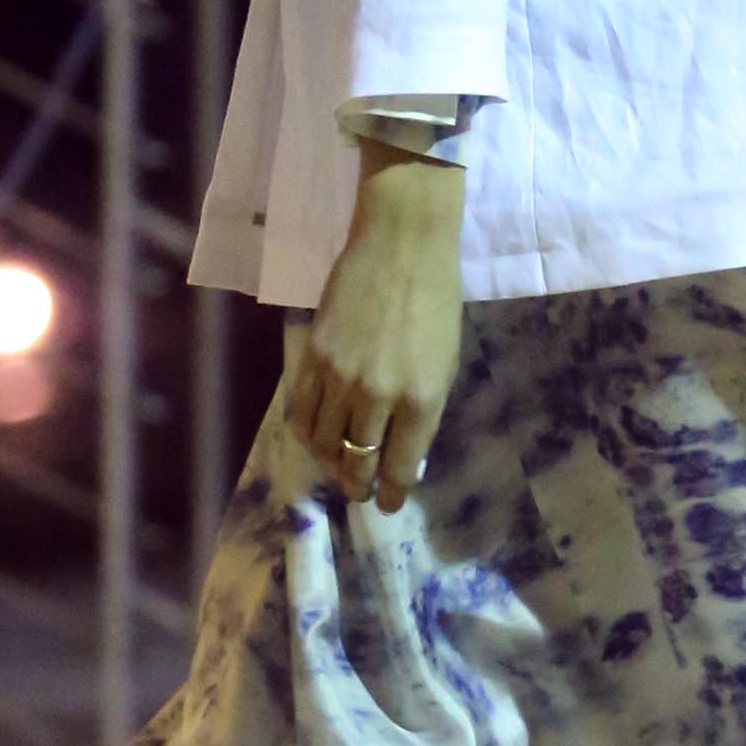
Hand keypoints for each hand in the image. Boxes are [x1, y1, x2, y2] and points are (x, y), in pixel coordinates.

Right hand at [286, 145, 465, 509]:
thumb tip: (400, 448)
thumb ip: (422, 408)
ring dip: (330, 462)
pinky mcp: (312, 357)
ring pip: (323, 443)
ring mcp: (340, 377)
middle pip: (357, 462)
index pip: (400, 467)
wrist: (402, 242)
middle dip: (358, 485)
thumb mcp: (445, 362)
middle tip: (359, 492)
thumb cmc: (436, 300)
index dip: (391, 493)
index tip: (388, 502)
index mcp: (422, 400)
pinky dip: (306, 432)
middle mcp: (378, 396)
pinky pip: (300, 412)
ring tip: (337, 465)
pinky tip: (315, 435)